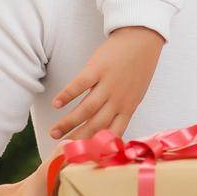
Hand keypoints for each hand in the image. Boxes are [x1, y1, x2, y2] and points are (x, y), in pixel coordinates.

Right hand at [49, 26, 163, 140]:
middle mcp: (118, 99)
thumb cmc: (139, 67)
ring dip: (68, 122)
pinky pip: (80, 85)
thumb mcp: (136, 93)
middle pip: (96, 125)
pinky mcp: (98, 68)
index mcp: (128, 107)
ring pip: (86, 109)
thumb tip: (109, 128)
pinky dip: (67, 95)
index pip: (113, 133)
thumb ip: (122, 109)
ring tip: (53, 132)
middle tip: (62, 149)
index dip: (98, 146)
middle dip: (78, 139)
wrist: (142, 38)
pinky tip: (56, 104)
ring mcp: (108, 84)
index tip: (84, 156)